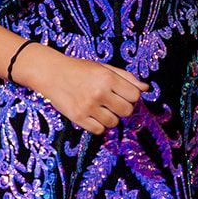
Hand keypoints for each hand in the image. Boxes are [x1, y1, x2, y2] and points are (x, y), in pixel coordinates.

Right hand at [27, 48, 149, 135]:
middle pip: (127, 111)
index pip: (135, 96)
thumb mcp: (104, 68)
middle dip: (123, 107)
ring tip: (101, 108)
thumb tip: (146, 88)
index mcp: (107, 78)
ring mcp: (88, 107)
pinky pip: (99, 130)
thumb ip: (126, 78)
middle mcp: (99, 93)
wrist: (51, 73)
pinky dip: (98, 125)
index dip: (131, 96)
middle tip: (112, 101)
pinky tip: (92, 115)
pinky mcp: (78, 118)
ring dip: (110, 117)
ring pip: (114, 123)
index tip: (123, 94)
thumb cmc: (80, 69)